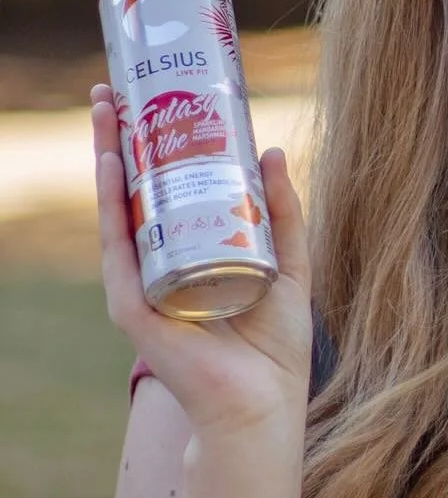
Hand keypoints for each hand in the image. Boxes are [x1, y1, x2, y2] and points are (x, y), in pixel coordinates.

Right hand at [92, 82, 312, 438]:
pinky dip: (112, 204)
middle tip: (116, 91)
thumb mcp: (289, 266)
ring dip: (108, 157)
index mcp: (189, 259)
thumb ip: (282, 215)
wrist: (262, 407)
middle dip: (122, 141)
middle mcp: (158, 269)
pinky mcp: (133, 307)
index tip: (152, 102)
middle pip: (131, 193)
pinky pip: (117, 246)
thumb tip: (271, 150)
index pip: (162, 195)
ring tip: (107, 108)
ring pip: (116, 210)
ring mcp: (141, 286)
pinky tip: (114, 165)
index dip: (153, 150)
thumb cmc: (275, 350)